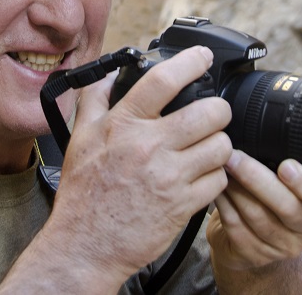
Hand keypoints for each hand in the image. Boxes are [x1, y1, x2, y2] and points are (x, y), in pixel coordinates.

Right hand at [44, 46, 232, 284]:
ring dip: (218, 144)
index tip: (203, 57)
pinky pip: (219, 180)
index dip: (191, 61)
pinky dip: (215, 176)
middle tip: (211, 115)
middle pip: (210, 112)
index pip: (163, 80)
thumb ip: (94, 99)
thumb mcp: (81, 137)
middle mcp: (149, 147)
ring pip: (221, 146)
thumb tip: (108, 73)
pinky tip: (201, 176)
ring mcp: (169, 177)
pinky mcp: (184, 206)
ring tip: (206, 147)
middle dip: (217, 110)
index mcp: (124, 125)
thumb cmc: (84, 192)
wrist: (86, 243)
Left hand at [207, 149, 301, 271]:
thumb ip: (287, 159)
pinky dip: (223, 202)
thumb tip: (262, 122)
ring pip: (257, 216)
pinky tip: (214, 186)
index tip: (286, 165)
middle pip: (287, 207)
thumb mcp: (289, 179)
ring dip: (235, 187)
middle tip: (233, 155)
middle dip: (256, 178)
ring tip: (219, 164)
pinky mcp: (253, 254)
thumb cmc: (272, 195)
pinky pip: (235, 225)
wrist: (253, 237)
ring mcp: (281, 247)